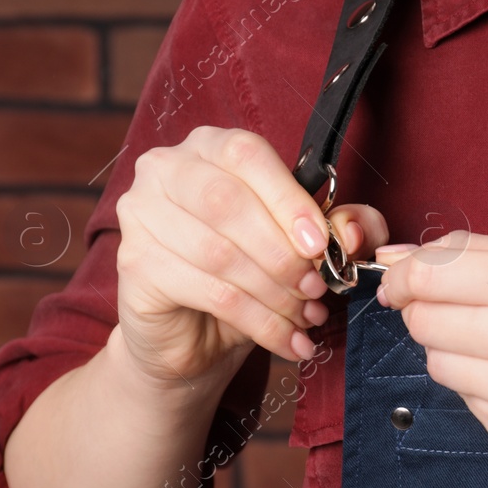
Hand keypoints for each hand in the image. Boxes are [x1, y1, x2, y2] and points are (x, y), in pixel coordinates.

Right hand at [114, 126, 389, 384]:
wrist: (195, 336)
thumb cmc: (250, 276)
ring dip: (276, 293)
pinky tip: (288, 340)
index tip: (320, 244)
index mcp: (208, 147)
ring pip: (219, 254)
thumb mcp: (305, 247)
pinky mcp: (134, 266)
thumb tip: (353, 231)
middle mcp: (164, 169)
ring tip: (307, 316)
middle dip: (283, 254)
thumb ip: (342, 228)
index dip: (289, 200)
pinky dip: (260, 321)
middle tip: (317, 288)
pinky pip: (209, 293)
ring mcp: (141, 215)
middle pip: (228, 203)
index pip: (246, 154)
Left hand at [370, 232, 487, 462]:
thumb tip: (395, 257)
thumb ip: (477, 254)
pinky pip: (466, 401)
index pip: (432, 277)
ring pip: (437, 364)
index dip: (403, 277)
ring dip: (455, 351)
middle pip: (425, 321)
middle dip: (429, 313)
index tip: (401, 282)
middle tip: (464, 312)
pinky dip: (481, 386)